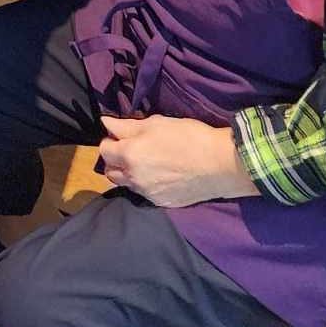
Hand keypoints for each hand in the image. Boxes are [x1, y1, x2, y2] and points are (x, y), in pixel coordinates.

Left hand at [100, 115, 259, 206]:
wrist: (221, 164)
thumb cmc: (187, 137)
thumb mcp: (155, 124)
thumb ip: (126, 126)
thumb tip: (106, 124)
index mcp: (129, 155)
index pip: (104, 150)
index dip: (110, 140)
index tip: (121, 135)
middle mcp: (134, 178)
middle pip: (110, 171)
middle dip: (115, 159)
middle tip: (129, 149)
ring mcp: (148, 193)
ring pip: (125, 184)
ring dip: (127, 173)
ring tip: (143, 163)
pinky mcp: (162, 203)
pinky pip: (144, 194)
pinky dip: (144, 184)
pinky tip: (159, 175)